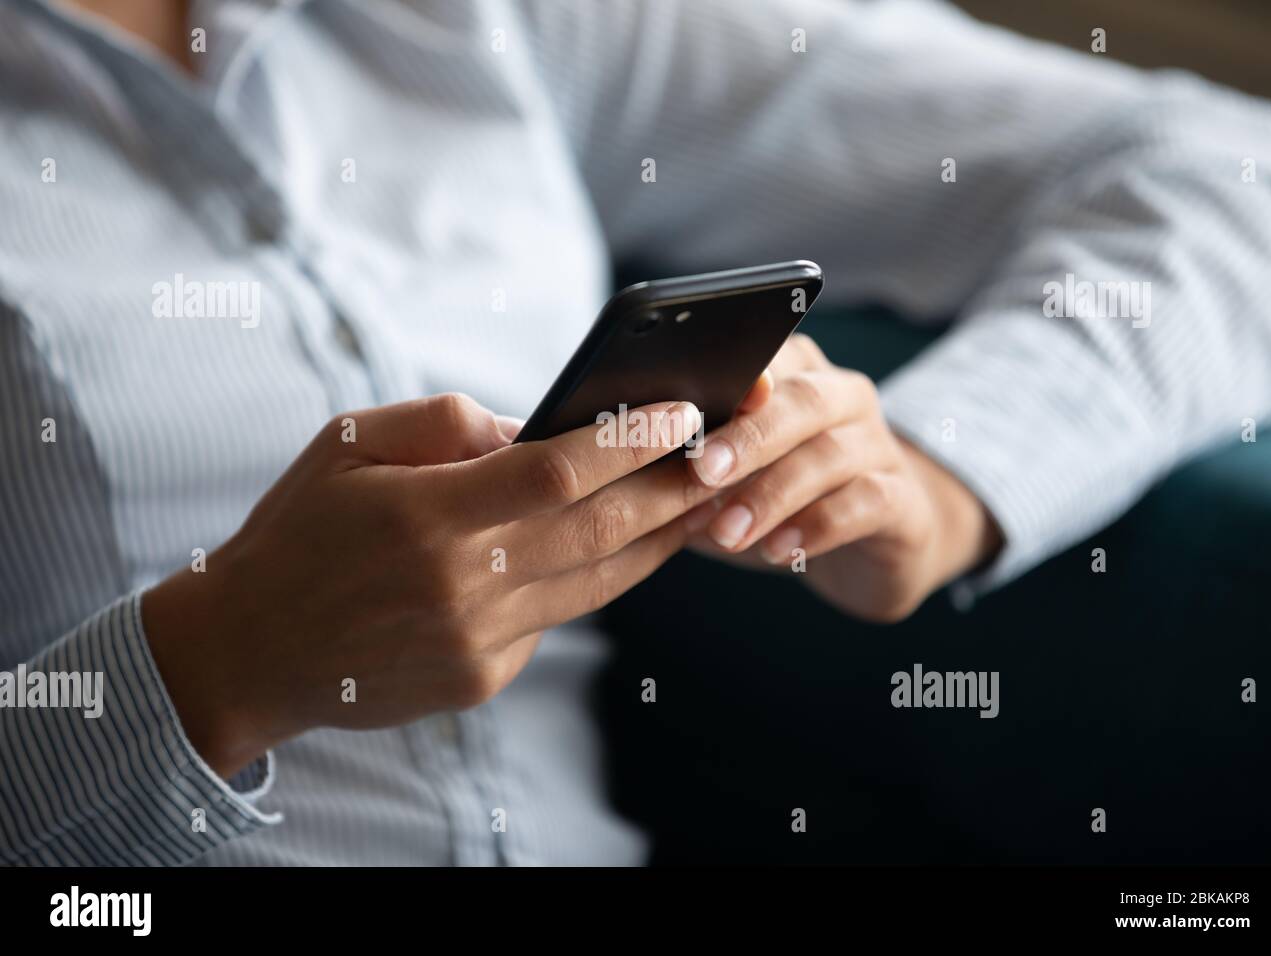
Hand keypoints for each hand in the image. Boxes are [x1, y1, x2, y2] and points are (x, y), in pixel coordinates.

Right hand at [143, 393, 712, 777]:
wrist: (252, 649)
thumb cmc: (300, 529)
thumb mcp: (347, 442)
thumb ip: (444, 423)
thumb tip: (533, 427)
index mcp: (426, 516)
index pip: (557, 472)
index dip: (629, 440)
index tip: (682, 410)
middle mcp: (462, 585)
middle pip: (600, 530)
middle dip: (673, 489)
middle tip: (723, 454)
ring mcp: (478, 641)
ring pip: (598, 581)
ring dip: (658, 538)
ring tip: (701, 500)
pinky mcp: (483, 678)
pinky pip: (556, 618)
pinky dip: (591, 577)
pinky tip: (618, 546)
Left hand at [683, 334, 1001, 621]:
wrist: (881, 547)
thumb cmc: (786, 501)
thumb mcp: (734, 481)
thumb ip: (692, 468)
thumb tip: (625, 472)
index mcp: (796, 374)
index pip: (765, 358)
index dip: (729, 379)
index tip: (685, 408)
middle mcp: (843, 398)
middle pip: (801, 400)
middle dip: (747, 436)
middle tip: (701, 470)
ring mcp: (879, 446)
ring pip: (829, 454)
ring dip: (772, 494)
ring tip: (728, 531)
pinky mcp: (903, 501)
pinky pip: (865, 503)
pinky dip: (818, 526)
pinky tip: (780, 550)